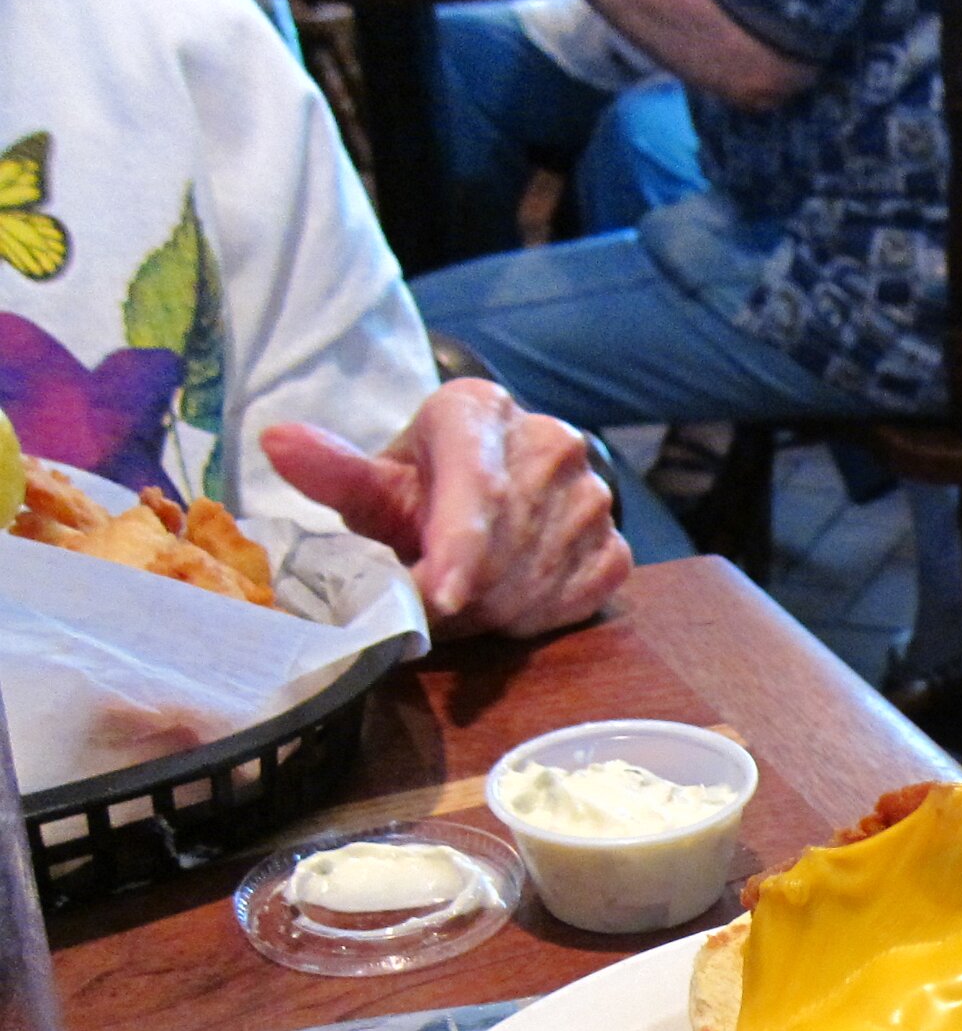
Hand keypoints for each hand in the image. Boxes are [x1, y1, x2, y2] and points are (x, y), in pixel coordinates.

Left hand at [262, 379, 630, 640]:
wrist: (501, 484)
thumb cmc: (427, 485)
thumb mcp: (379, 479)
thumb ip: (335, 471)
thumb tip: (276, 441)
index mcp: (482, 411)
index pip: (478, 486)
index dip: (459, 547)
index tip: (437, 596)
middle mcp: (553, 445)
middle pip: (500, 552)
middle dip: (453, 596)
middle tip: (420, 607)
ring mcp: (594, 500)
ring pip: (531, 587)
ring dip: (486, 614)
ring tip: (461, 599)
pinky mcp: (616, 550)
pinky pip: (570, 604)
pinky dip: (529, 619)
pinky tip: (505, 601)